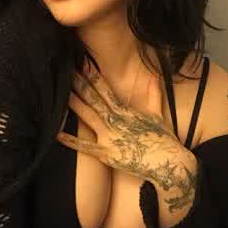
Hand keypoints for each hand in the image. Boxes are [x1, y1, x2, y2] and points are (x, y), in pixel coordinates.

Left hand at [56, 59, 197, 210]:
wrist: (170, 163)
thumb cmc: (164, 140)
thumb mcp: (158, 115)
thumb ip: (154, 94)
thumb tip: (154, 76)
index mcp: (126, 111)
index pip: (106, 90)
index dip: (94, 76)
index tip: (83, 63)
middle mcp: (116, 121)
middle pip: (94, 99)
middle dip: (80, 84)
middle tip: (66, 70)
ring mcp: (111, 137)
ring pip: (89, 116)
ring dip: (75, 103)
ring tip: (60, 92)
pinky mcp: (108, 154)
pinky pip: (86, 147)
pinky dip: (72, 141)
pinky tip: (57, 134)